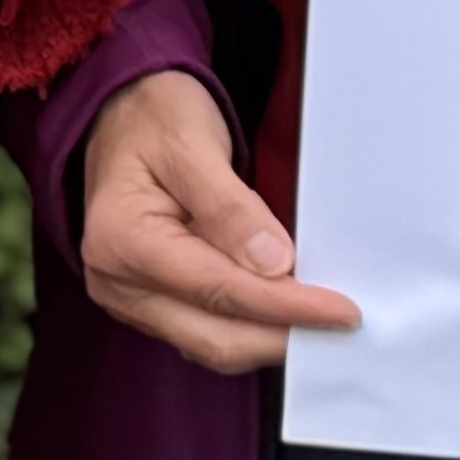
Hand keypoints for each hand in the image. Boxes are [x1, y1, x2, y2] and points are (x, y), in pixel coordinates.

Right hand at [74, 70, 357, 373]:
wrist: (121, 114)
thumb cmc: (154, 119)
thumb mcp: (192, 144)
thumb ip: (229, 207)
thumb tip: (273, 263)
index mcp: (122, 240)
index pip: (219, 290)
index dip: (286, 306)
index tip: (341, 311)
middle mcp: (117, 281)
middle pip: (215, 337)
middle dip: (283, 334)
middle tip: (342, 323)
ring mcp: (129, 298)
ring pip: (211, 346)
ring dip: (269, 338)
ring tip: (320, 320)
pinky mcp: (148, 303)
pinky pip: (205, 333)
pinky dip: (249, 328)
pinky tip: (284, 313)